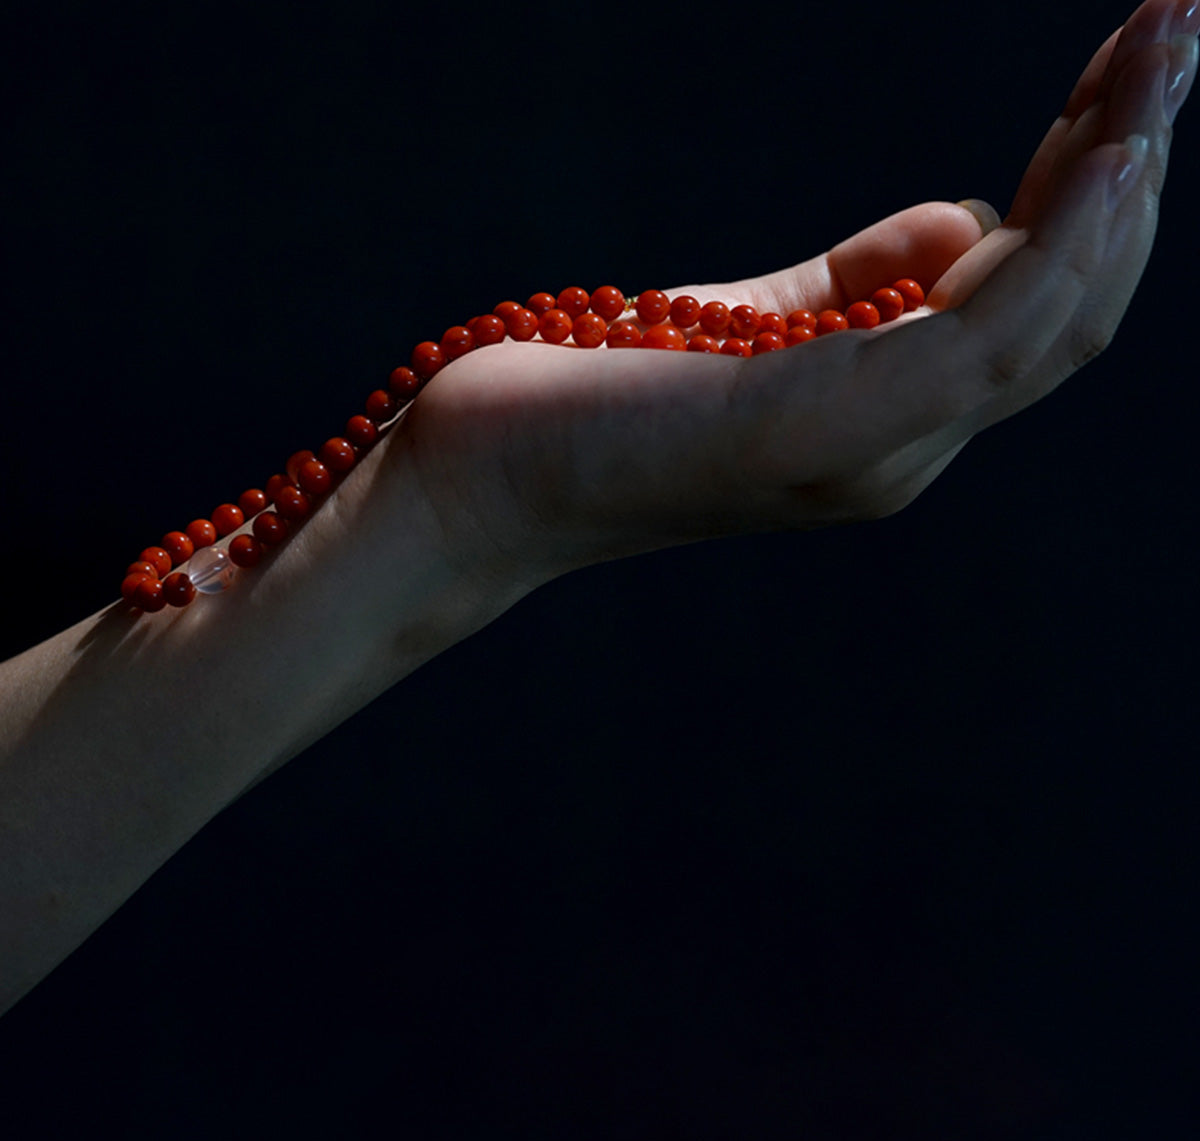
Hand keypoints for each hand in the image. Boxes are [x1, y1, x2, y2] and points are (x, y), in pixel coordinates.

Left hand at [386, 0, 1194, 584]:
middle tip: (1179, 23)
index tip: (1130, 66)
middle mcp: (902, 448)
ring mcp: (873, 448)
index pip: (1029, 301)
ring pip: (1055, 313)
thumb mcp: (748, 322)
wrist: (479, 482)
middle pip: (1069, 304)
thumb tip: (970, 217)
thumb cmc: (597, 398)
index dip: (1095, 188)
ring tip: (1167, 42)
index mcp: (886, 420)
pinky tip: (1107, 146)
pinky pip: (990, 332)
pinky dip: (1063, 242)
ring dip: (1124, 172)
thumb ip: (856, 285)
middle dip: (1134, 160)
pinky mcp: (827, 427)